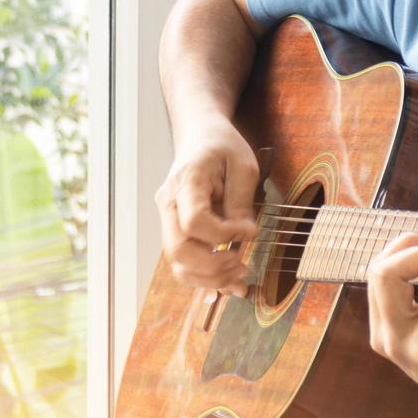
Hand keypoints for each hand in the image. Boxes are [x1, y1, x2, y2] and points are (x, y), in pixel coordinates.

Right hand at [155, 118, 260, 295]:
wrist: (200, 136)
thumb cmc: (222, 146)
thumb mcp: (243, 166)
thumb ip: (241, 201)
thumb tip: (244, 236)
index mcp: (186, 181)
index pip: (194, 221)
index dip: (223, 234)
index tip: (250, 231)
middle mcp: (168, 203)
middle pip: (178, 250)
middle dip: (213, 266)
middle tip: (243, 264)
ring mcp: (167, 218)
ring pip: (177, 263)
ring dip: (208, 278)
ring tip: (239, 274)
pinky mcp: (175, 229)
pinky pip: (184, 262)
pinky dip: (205, 277)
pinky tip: (230, 281)